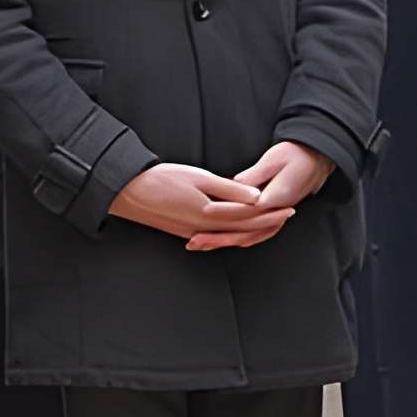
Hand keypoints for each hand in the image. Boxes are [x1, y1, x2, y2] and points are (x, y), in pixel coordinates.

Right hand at [110, 162, 273, 246]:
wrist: (127, 193)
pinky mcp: (184, 232)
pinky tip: (234, 234)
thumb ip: (228, 189)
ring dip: (250, 231)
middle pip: (243, 229)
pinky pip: (215, 238)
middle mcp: (204, 228)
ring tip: (266, 224)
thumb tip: (255, 196)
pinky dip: (231, 236)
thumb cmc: (161, 180)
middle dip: (266, 223)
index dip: (271, 212)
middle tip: (286, 217)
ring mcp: (193, 233)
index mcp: (210, 214)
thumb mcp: (199, 178)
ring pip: (230, 236)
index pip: (249, 215)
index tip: (289, 207)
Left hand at [184, 142, 339, 250]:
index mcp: (276, 198)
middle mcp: (276, 213)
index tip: (204, 211)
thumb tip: (235, 183)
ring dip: (225, 242)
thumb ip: (255, 174)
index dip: (225, 211)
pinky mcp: (273, 217)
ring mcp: (276, 218)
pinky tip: (221, 241)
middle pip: (244, 231)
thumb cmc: (295, 155)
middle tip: (194, 240)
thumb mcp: (275, 159)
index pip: (246, 209)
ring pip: (249, 237)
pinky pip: (254, 234)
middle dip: (218, 237)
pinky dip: (238, 239)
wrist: (316, 160)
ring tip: (201, 245)